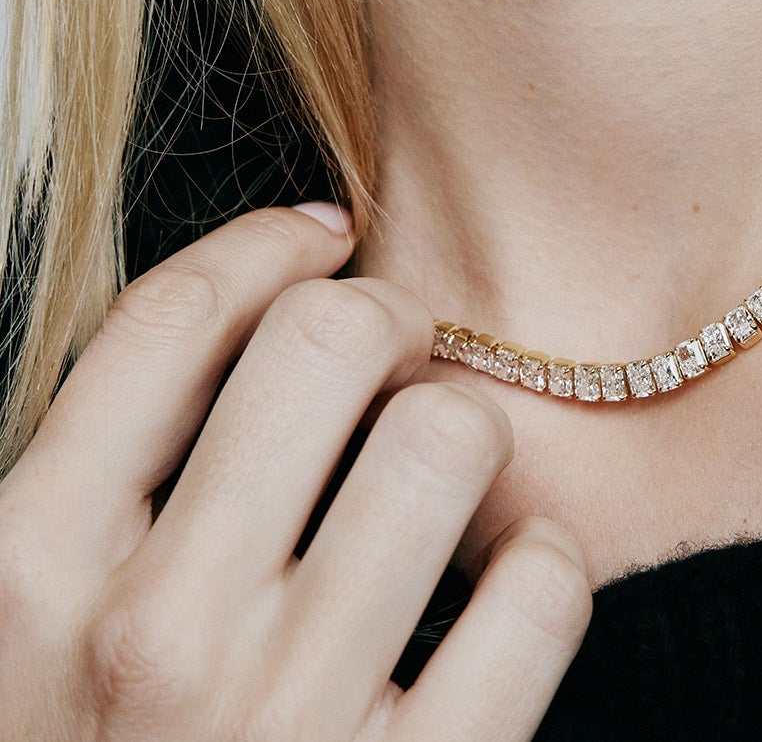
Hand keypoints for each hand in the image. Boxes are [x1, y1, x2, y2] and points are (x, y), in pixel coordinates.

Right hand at [0, 204, 591, 740]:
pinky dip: (541, 570)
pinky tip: (498, 595)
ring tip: (444, 481)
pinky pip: (542, 590)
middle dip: (380, 319)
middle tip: (395, 354)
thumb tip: (263, 284)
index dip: (264, 243)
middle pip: (326, 340)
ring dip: (467, 436)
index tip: (322, 237)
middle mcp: (149, 637)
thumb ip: (103, 480)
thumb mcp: (27, 632)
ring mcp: (283, 723)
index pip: (166, 318)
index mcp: (25, 576)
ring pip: (449, 438)